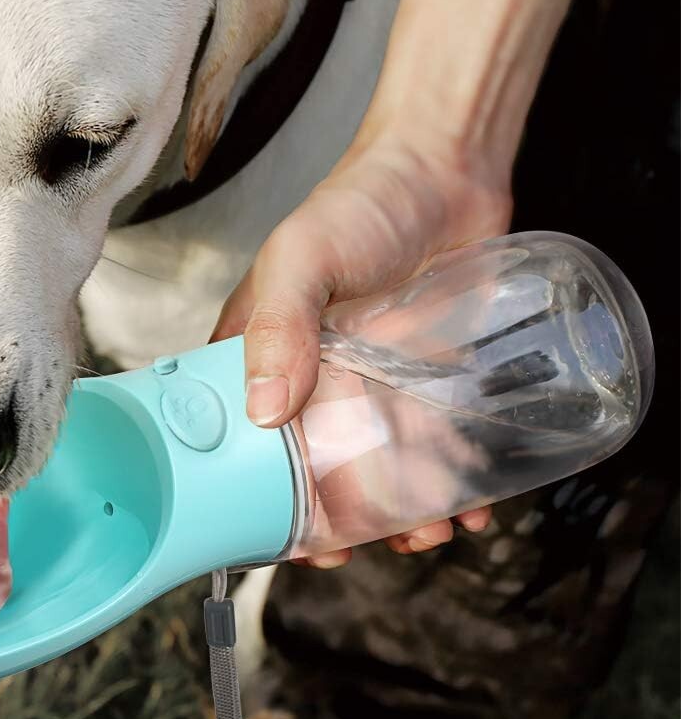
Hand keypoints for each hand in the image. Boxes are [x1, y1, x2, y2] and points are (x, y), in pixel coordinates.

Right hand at [210, 125, 509, 566]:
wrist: (447, 168)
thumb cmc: (360, 205)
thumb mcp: (302, 258)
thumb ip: (278, 324)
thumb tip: (262, 412)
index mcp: (262, 356)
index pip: (243, 441)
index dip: (259, 499)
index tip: (288, 540)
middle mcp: (313, 381)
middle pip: (315, 469)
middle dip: (337, 520)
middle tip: (361, 549)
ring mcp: (374, 386)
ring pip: (379, 468)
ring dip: (400, 514)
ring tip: (429, 534)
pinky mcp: (428, 383)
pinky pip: (437, 446)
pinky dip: (454, 484)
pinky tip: (475, 507)